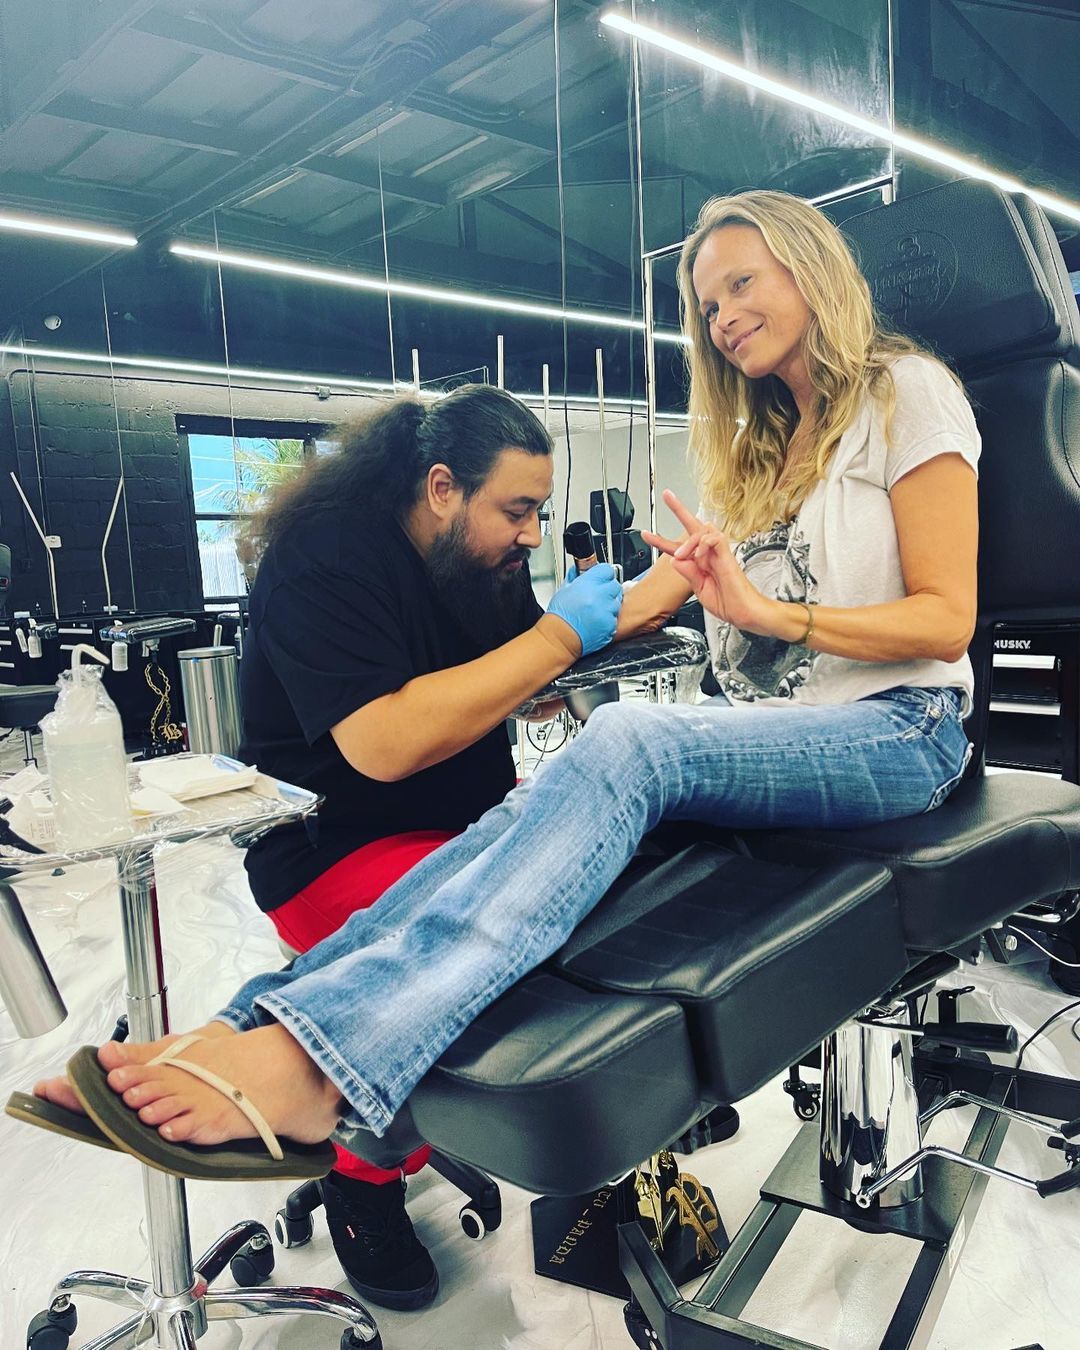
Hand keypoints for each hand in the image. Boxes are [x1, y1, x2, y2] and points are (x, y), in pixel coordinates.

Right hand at [545, 563, 622, 655]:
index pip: (607, 570)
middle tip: (597, 595)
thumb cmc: (560, 615)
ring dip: (609, 604)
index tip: (600, 579)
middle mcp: (599, 597)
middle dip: (608, 589)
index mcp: (588, 584)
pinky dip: (608, 618)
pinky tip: (595, 620)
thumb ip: (575, 575)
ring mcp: (606, 612)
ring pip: (617, 602)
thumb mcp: (564, 589)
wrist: (560, 638)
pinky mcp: (610, 625)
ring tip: (594, 610)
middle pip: (615, 585)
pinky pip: (615, 617)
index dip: (603, 574)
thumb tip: (581, 567)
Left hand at [642, 490, 775, 634]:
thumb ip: (688, 573)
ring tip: (681, 553)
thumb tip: (675, 559)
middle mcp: (709, 554)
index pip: (678, 547)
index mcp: (701, 563)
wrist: (744, 613)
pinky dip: (703, 543)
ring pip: (703, 529)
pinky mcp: (728, 557)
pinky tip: (698, 554)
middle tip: (667, 495)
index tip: (645, 534)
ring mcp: (719, 554)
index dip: (660, 541)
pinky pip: (716, 539)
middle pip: (693, 525)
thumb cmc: (728, 603)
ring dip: (688, 539)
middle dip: (679, 509)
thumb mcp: (699, 589)